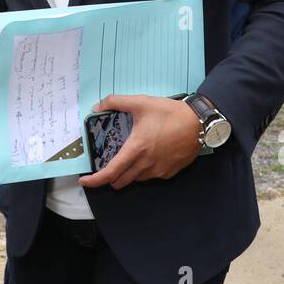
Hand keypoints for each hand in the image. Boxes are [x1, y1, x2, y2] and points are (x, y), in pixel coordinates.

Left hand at [79, 95, 201, 190]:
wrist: (199, 123)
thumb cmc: (170, 113)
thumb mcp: (141, 102)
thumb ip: (116, 102)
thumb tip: (98, 106)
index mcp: (136, 149)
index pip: (110, 172)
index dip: (95, 180)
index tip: (85, 180)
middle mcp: (146, 165)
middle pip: (120, 182)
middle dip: (111, 176)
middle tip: (110, 163)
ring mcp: (158, 171)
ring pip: (135, 179)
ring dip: (129, 172)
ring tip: (133, 154)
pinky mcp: (169, 173)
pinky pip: (150, 177)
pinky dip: (144, 170)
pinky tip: (150, 154)